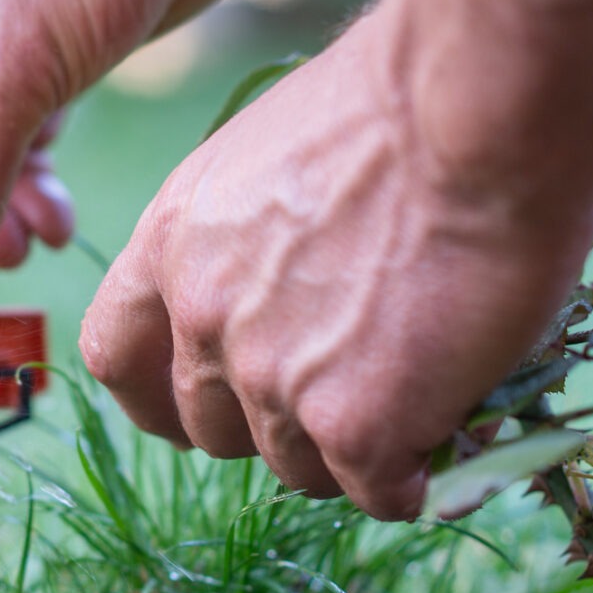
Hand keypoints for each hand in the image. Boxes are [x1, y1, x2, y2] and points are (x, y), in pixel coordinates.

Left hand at [78, 12, 592, 518]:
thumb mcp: (270, 157)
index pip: (114, 356)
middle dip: (275, 426)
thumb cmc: (403, 101)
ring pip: (297, 468)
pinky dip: (413, 475)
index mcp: (170, 244)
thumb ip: (247, 239)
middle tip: (352, 390)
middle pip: (211, 429)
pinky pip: (374, 492)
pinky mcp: (353, 424)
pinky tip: (452, 427)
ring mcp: (271, 377)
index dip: (161, 395)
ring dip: (354, 450)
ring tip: (425, 390)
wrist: (479, 102)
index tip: (209, 404)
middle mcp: (201, 318)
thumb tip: (284, 292)